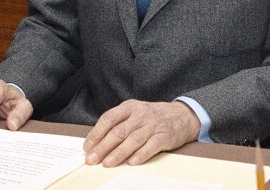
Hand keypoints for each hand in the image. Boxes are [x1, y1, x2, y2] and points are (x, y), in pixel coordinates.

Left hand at [83, 100, 199, 166]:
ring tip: (108, 163)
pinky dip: (141, 155)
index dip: (96, 133)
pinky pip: (151, 146)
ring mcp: (153, 125)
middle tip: (92, 160)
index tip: (87, 147)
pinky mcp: (165, 135)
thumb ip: (119, 124)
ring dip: (119, 153)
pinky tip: (132, 162)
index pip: (109, 119)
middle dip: (103, 147)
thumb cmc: (153, 117)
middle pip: (118, 131)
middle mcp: (141, 114)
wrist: (182, 115)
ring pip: (133, 140)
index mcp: (130, 107)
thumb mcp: (135, 113)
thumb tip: (97, 143)